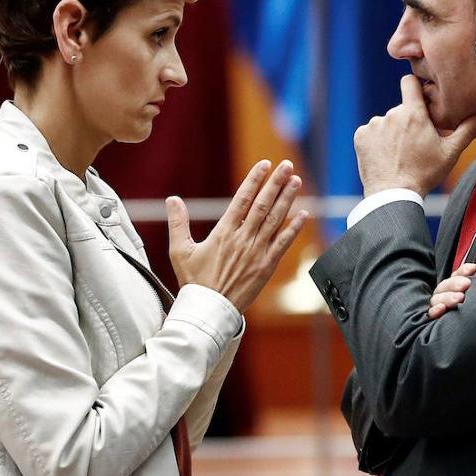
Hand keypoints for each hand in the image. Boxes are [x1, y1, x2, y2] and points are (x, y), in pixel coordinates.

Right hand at [167, 159, 307, 312]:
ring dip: (287, 199)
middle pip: (263, 205)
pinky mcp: (267, 266)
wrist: (210, 311)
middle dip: (276, 183)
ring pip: (275, 220)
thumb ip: (178, 223)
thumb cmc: (194, 282)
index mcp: (224, 232)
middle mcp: (243, 238)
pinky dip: (294, 228)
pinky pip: (284, 243)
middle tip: (286, 166)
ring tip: (296, 181)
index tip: (264, 165)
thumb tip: (172, 199)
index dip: (254, 180)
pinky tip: (304, 214)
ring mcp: (257, 252)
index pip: (242, 199)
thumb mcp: (180, 251)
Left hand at [354, 75, 475, 196]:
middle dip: (408, 120)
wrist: (393, 196)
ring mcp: (373, 125)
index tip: (420, 98)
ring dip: (392, 132)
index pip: (409, 81)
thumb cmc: (424, 174)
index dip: (415, 87)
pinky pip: (370, 132)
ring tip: (400, 153)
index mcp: (413, 113)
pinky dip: (377, 141)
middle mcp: (391, 114)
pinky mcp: (360, 136)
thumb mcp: (450, 152)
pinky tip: (386, 156)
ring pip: (386, 121)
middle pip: (401, 108)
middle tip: (415, 142)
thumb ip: (468, 129)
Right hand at [428, 263, 475, 318]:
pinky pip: (431, 314)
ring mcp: (437, 307)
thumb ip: (474, 286)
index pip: (456, 276)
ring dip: (448, 297)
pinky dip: (436, 310)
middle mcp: (443, 296)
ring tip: (460, 298)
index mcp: (453, 288)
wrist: (465, 343)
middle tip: (466, 285)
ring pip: (438, 298)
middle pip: (445, 286)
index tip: (474, 268)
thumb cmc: (473, 316)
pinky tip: (442, 308)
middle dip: (455, 283)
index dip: (464, 271)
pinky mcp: (434, 319)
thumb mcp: (475, 300)